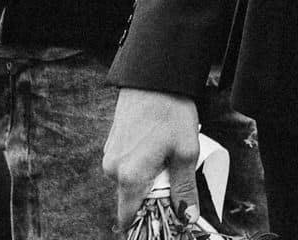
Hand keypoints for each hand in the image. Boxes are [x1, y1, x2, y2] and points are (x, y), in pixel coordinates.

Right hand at [103, 87, 199, 230]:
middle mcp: (113, 169)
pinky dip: (143, 163)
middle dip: (154, 195)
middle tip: (175, 174)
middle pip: (132, 199)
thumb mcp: (186, 152)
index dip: (147, 222)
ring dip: (150, 176)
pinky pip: (128, 165)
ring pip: (131, 181)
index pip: (128, 218)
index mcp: (129, 177)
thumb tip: (186, 216)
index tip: (165, 217)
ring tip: (169, 153)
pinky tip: (158, 144)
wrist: (154, 76)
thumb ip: (184, 189)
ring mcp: (110, 155)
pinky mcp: (113, 144)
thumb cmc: (170, 111)